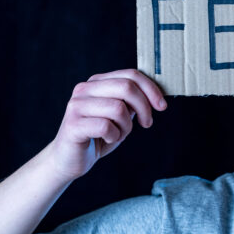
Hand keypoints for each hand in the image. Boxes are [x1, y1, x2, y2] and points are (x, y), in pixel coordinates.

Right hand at [47, 69, 166, 182]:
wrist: (71, 159)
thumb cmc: (99, 135)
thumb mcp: (121, 115)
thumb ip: (132, 101)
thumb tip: (156, 94)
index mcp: (97, 82)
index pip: (131, 75)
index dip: (151, 89)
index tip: (162, 106)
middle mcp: (84, 89)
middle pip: (126, 87)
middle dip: (144, 107)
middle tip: (147, 123)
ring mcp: (76, 106)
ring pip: (118, 108)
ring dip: (127, 126)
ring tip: (119, 133)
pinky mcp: (72, 125)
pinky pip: (105, 126)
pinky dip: (114, 135)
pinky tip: (108, 139)